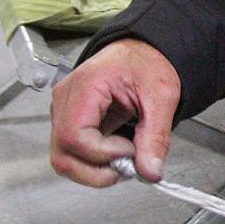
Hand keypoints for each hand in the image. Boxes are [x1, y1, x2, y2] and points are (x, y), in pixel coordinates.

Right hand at [49, 38, 180, 185]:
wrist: (143, 51)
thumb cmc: (147, 63)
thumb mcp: (162, 96)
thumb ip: (156, 136)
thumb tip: (150, 172)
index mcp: (86, 85)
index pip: (74, 135)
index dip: (101, 154)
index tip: (130, 152)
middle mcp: (66, 99)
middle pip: (62, 154)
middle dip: (96, 171)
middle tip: (128, 166)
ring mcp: (64, 111)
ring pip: (64, 158)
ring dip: (95, 170)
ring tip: (125, 159)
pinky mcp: (70, 121)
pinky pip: (73, 153)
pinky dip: (95, 162)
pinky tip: (118, 152)